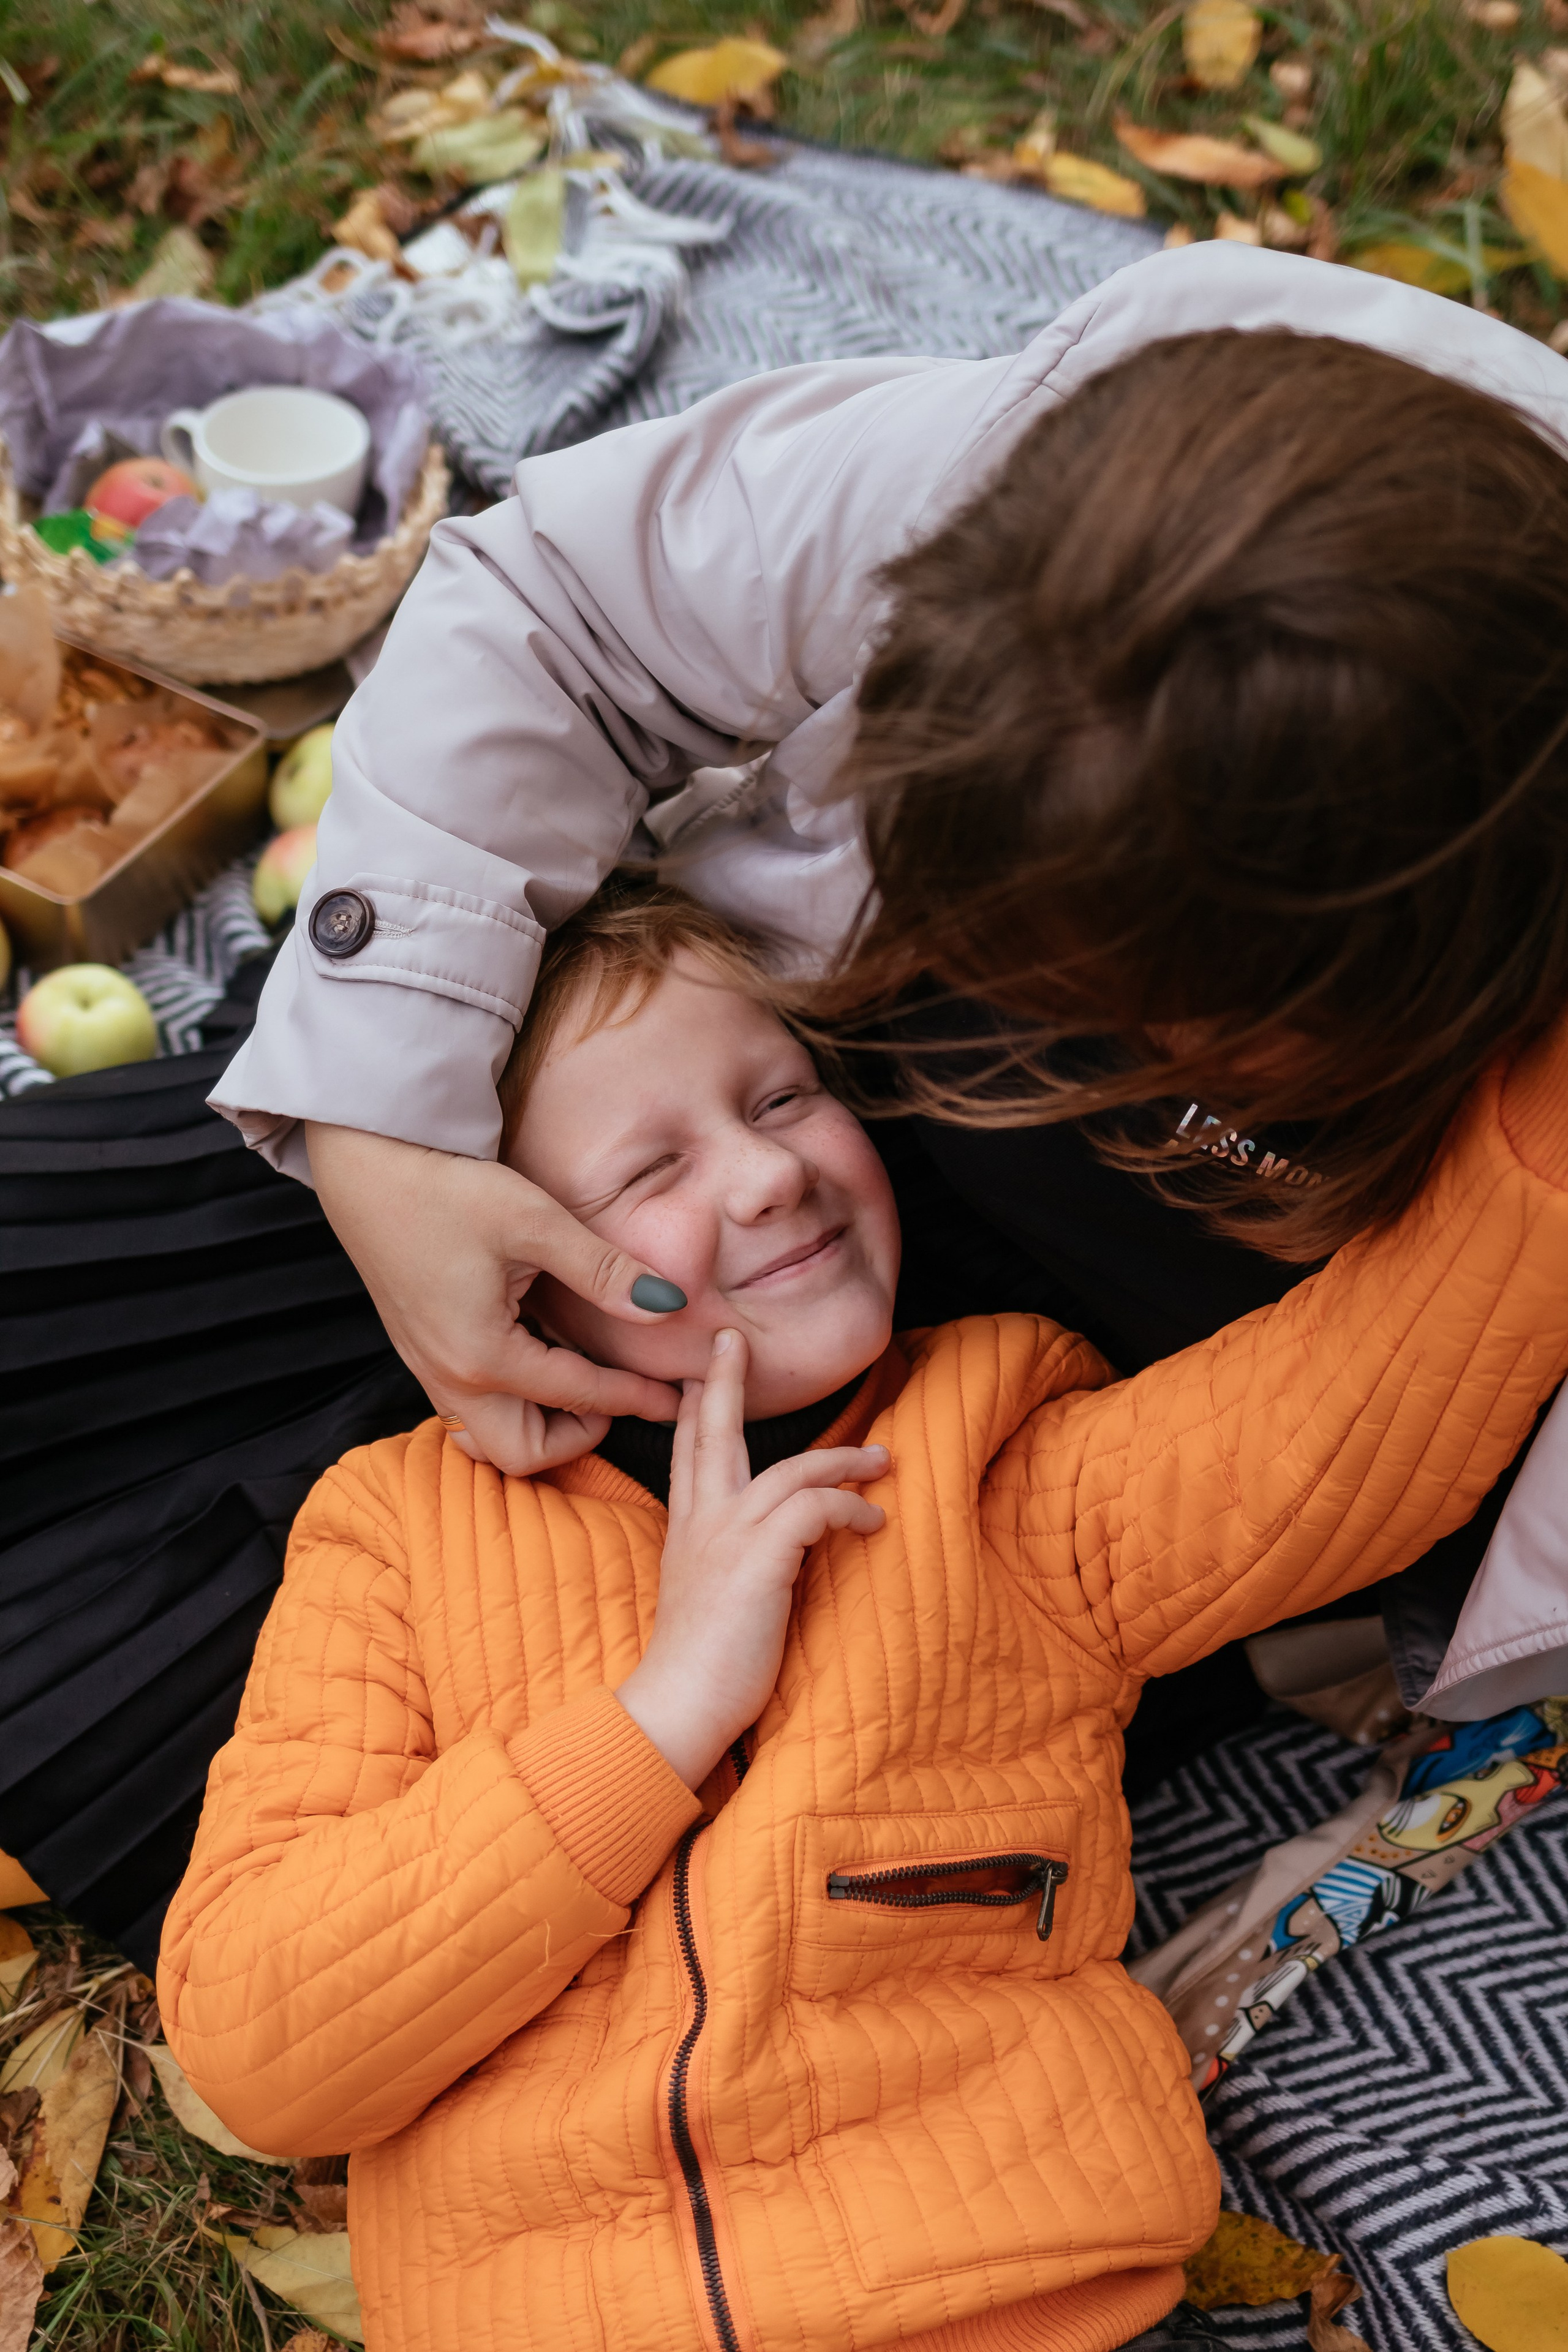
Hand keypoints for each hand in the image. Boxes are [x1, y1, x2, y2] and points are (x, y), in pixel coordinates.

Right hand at [304, 1123, 685, 1473]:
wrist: (365, 1164)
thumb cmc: (444, 1189)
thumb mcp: (535, 1222)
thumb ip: (602, 1272)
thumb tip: (666, 1305)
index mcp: (482, 1356)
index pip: (579, 1396)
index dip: (636, 1399)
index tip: (678, 1398)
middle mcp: (449, 1378)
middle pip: (522, 1454)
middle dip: (577, 1438)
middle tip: (619, 1394)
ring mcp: (428, 1369)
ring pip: (489, 1437)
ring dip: (540, 1424)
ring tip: (581, 1376)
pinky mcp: (420, 1352)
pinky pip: (470, 1406)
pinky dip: (511, 1401)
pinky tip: (538, 1352)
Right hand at [615, 1329, 887, 1790]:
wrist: (677, 1706)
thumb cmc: (698, 1666)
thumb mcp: (707, 1597)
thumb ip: (726, 1563)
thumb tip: (761, 1553)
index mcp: (685, 1532)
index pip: (688, 1454)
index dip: (696, 1411)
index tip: (700, 1377)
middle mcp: (701, 1523)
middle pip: (714, 1434)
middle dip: (726, 1383)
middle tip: (734, 1341)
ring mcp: (728, 1537)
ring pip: (790, 1469)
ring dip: (843, 1459)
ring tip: (882, 1458)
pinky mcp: (760, 1560)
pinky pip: (815, 1508)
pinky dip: (849, 1506)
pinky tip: (873, 1520)